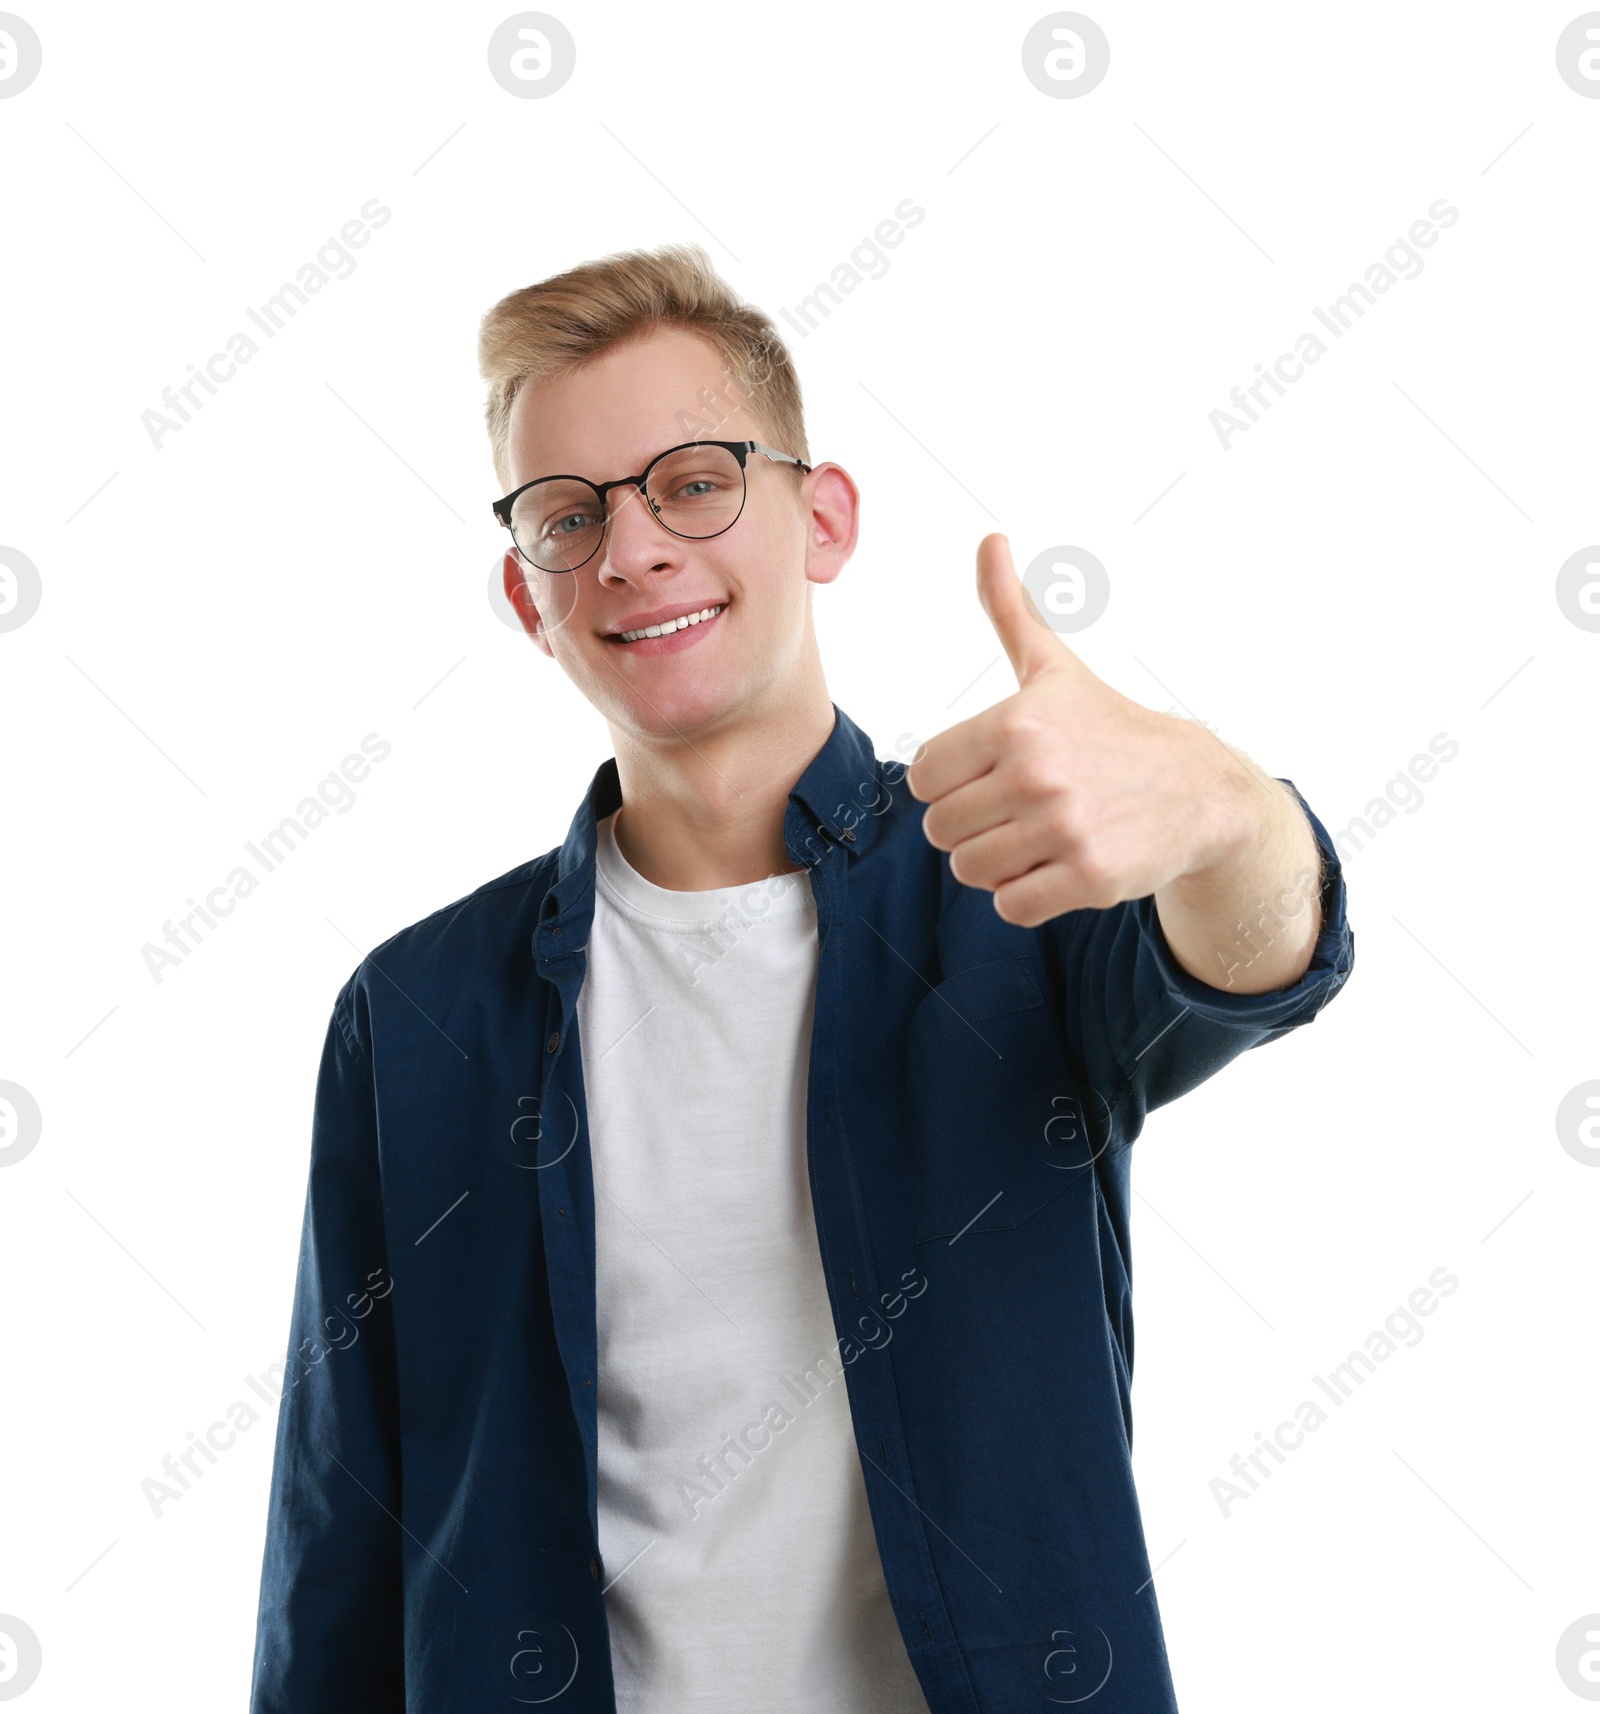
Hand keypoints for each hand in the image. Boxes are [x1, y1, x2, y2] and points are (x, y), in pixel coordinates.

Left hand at [906, 536, 1252, 927]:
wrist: (1199, 790)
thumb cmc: (1109, 729)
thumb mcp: (1055, 669)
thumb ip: (1009, 611)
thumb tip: (989, 539)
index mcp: (1014, 722)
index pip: (924, 777)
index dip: (951, 784)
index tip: (991, 776)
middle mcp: (1036, 773)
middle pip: (941, 829)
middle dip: (972, 827)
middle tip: (1018, 812)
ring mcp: (1064, 828)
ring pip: (971, 871)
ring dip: (997, 863)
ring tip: (1038, 838)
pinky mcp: (1089, 878)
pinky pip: (1011, 906)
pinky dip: (1025, 896)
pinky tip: (1057, 867)